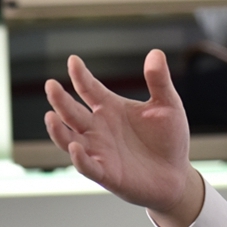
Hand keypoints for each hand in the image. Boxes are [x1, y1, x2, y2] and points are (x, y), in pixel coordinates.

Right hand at [44, 50, 203, 226]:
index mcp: (111, 108)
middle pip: (72, 111)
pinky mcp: (106, 173)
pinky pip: (87, 165)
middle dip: (60, 99)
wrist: (176, 174)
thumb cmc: (168, 138)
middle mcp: (99, 128)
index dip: (80, 75)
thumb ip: (159, 81)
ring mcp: (99, 150)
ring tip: (51, 116)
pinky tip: (75, 147)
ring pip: (70, 139)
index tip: (73, 60)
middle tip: (51, 85)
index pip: (89, 89)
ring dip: (58, 130)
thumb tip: (156, 52)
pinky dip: (79, 158)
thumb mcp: (168, 105)